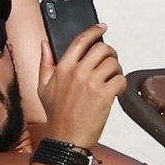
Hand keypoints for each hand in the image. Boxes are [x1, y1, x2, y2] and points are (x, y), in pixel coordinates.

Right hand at [37, 23, 122, 150]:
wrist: (65, 137)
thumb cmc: (56, 114)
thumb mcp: (43, 86)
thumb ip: (45, 63)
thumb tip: (44, 43)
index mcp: (62, 67)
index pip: (81, 41)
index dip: (94, 31)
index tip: (102, 27)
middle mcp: (77, 72)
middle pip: (102, 49)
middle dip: (110, 53)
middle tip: (110, 62)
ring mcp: (91, 83)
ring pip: (113, 63)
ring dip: (117, 70)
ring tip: (112, 79)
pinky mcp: (104, 95)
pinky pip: (121, 80)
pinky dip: (121, 84)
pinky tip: (115, 92)